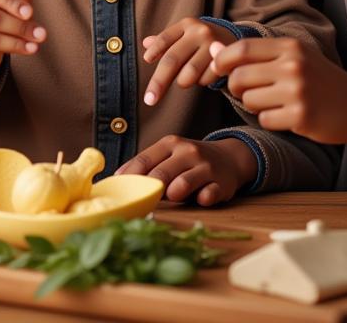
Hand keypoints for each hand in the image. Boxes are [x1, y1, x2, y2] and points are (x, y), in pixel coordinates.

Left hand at [116, 135, 256, 205]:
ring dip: (173, 194)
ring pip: (184, 182)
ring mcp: (206, 167)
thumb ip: (148, 165)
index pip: (145, 160)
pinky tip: (199, 200)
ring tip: (169, 198)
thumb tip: (117, 178)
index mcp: (170, 143)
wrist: (229, 158)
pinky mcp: (222, 183)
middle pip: (161, 173)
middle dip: (149, 189)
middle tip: (140, 202)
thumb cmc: (189, 161)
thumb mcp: (169, 155)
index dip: (130, 176)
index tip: (117, 190)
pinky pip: (209, 193)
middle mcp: (187, 152)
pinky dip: (202, 198)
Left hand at [141, 17, 237, 106]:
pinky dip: (200, 82)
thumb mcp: (184, 34)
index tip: (146, 60)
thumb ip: (165, 41)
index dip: (155, 50)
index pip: (165, 38)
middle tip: (149, 100)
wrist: (232, 38)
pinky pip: (205, 80)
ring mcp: (213, 46)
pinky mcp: (225, 61)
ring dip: (183, 81)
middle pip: (173, 60)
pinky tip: (203, 75)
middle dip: (159, 82)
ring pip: (190, 73)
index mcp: (186, 25)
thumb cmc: (200, 39)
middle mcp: (199, 33)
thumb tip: (145, 43)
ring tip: (185, 79)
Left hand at [210, 38, 346, 148]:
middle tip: (244, 90)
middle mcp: (293, 67)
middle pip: (239, 77)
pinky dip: (268, 119)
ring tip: (271, 101)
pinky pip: (263, 119)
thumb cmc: (319, 79)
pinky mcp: (300, 117)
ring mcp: (297, 92)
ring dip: (252, 104)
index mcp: (290, 47)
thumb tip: (211, 48)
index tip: (219, 69)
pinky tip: (284, 115)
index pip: (241, 49)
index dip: (222, 60)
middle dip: (234, 86)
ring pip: (248, 100)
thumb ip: (253, 53)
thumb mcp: (292, 57)